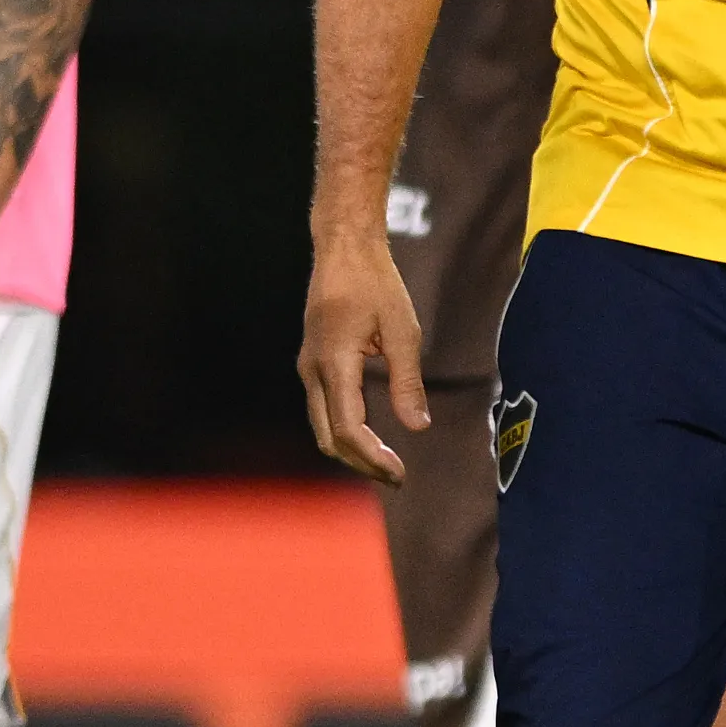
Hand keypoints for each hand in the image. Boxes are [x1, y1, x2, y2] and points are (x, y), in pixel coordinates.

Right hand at [299, 223, 427, 483]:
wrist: (343, 249)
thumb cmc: (375, 282)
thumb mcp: (403, 330)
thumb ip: (407, 381)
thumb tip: (417, 426)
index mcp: (335, 363)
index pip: (348, 429)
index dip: (373, 458)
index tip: (400, 472)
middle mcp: (313, 371)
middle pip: (329, 438)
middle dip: (360, 463)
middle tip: (396, 477)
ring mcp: (308, 367)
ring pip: (321, 427)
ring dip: (351, 450)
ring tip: (385, 463)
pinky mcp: (312, 363)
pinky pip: (321, 409)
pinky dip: (343, 431)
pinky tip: (369, 436)